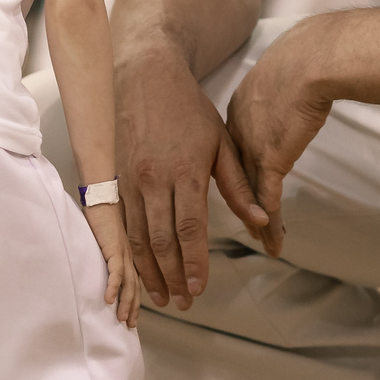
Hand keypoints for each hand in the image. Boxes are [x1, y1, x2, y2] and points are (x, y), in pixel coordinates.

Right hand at [81, 202, 141, 327]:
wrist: (101, 196)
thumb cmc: (101, 215)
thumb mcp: (107, 240)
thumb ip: (108, 254)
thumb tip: (100, 267)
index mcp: (129, 254)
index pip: (135, 282)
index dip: (134, 301)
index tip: (132, 317)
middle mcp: (130, 255)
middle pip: (135, 287)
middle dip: (133, 307)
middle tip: (130, 326)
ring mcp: (123, 252)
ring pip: (129, 283)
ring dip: (126, 303)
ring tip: (123, 320)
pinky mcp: (113, 247)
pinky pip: (115, 271)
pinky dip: (113, 287)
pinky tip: (109, 300)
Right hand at [118, 48, 261, 310]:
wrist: (146, 77)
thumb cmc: (189, 109)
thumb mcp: (222, 142)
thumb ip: (239, 185)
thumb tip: (261, 220)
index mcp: (185, 170)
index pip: (189, 228)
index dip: (194, 262)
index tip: (199, 288)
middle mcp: (154, 179)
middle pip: (161, 240)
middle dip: (172, 276)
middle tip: (182, 303)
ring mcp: (131, 180)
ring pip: (138, 236)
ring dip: (150, 270)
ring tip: (161, 296)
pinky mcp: (117, 179)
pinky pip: (123, 223)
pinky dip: (131, 251)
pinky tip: (139, 269)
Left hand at [221, 22, 337, 260]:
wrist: (310, 59)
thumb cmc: (305, 58)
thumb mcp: (282, 77)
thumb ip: (280, 95)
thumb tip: (291, 98)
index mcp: (238, 110)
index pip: (232, 151)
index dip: (233, 172)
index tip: (235, 187)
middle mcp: (237, 133)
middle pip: (233, 178)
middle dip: (238, 203)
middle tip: (240, 224)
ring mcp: (251, 148)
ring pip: (248, 196)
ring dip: (254, 223)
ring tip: (260, 242)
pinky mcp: (271, 160)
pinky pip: (268, 202)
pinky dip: (271, 225)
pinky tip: (273, 243)